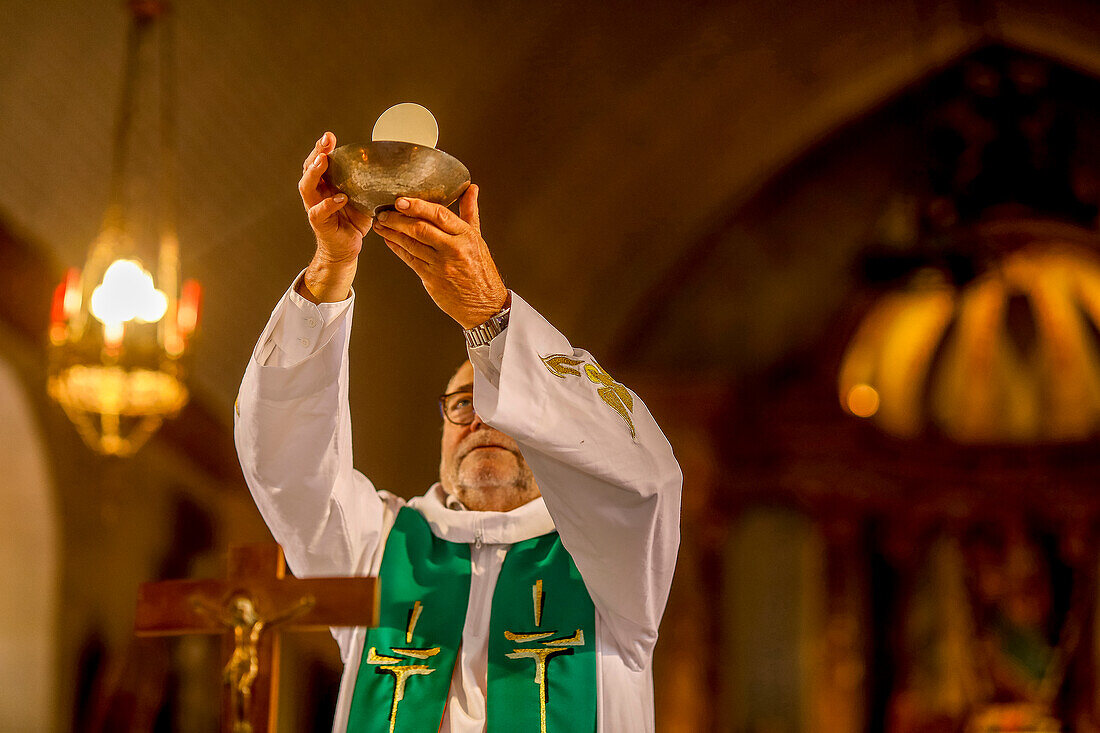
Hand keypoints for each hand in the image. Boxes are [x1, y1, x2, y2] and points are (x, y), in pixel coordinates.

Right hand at [297, 132, 373, 301]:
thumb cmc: (354, 222)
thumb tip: (391, 167)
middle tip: (326, 142)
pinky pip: (319, 212)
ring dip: (315, 173)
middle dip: (317, 153)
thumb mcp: (363, 198)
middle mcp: (316, 193)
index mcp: (325, 184)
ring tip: (324, 162)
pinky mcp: (319, 223)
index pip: (319, 161)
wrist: (347, 248)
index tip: (329, 136)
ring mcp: (314, 207)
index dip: (322, 148)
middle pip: (309, 168)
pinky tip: (340, 197)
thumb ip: (368, 183)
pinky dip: (328, 204)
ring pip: (307, 187)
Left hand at [372, 185, 508, 328]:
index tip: (401, 200)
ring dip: (392, 232)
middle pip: (421, 228)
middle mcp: (454, 249)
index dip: (418, 206)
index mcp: (466, 236)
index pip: (440, 214)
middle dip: (398, 218)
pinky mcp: (431, 278)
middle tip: (384, 212)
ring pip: (411, 243)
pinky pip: (409, 259)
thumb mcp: (478, 239)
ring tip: (381, 224)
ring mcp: (441, 265)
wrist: (484, 305)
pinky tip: (389, 240)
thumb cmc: (481, 271)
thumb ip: (470, 212)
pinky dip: (397, 248)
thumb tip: (471, 189)